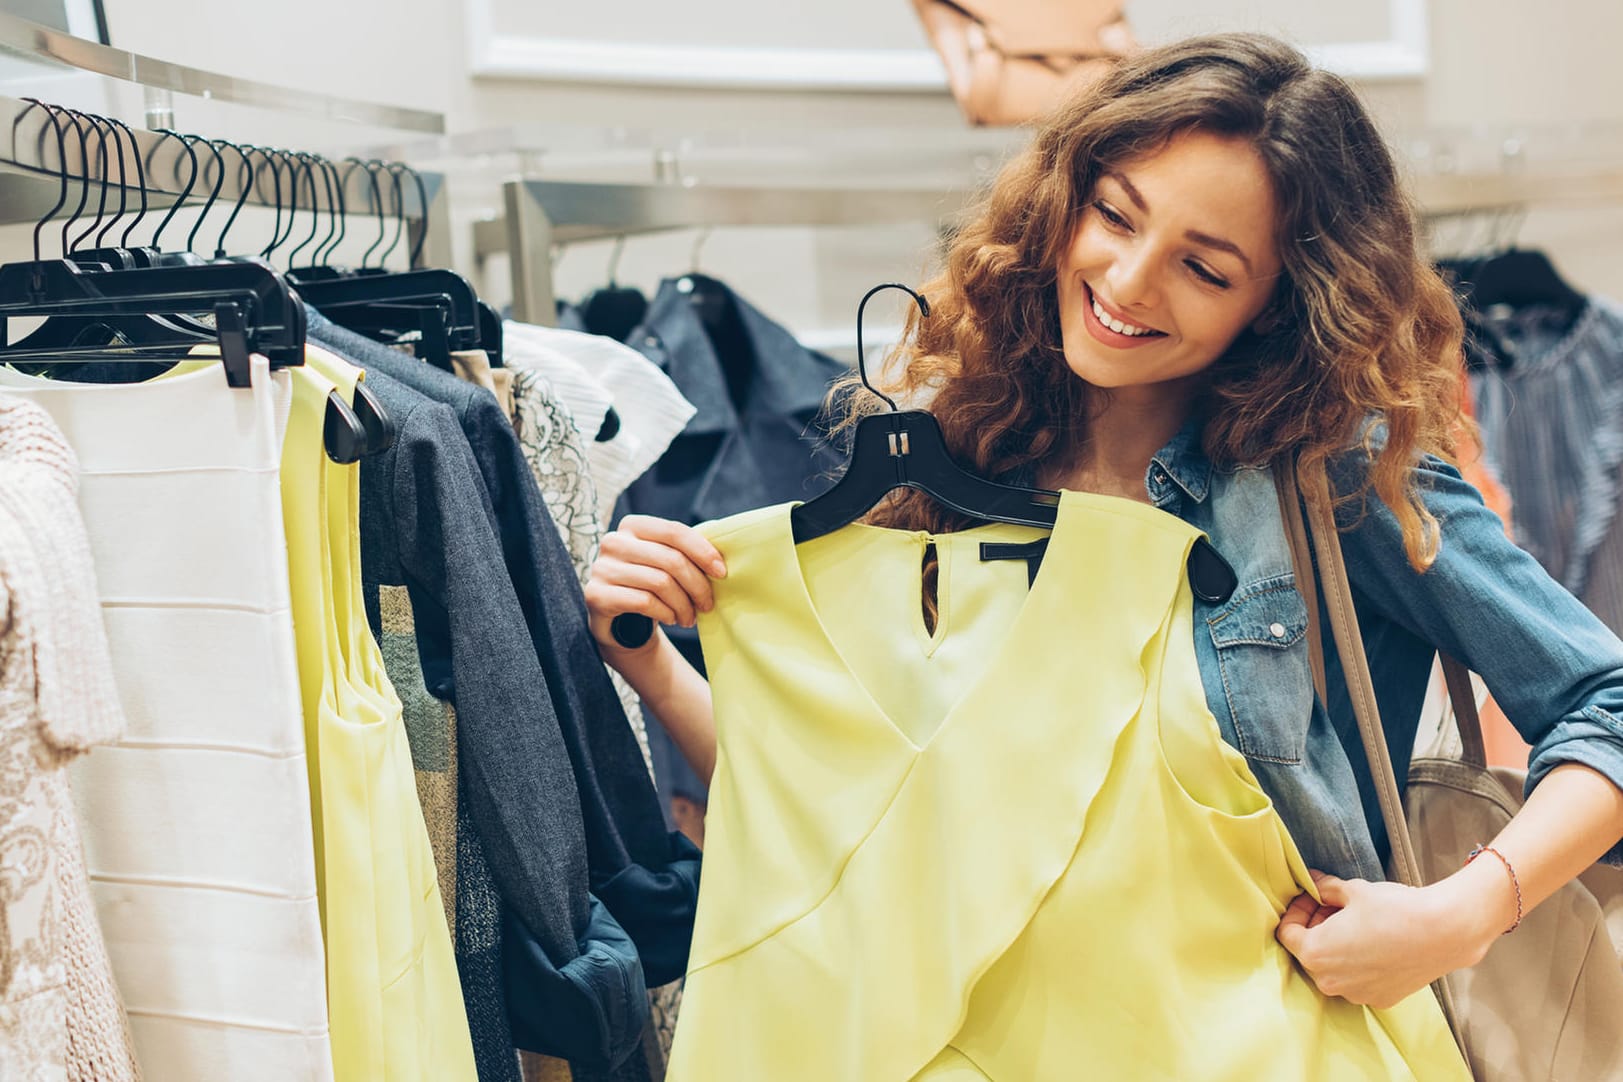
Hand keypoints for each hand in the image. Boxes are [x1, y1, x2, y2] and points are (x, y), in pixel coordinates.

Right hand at [584, 515, 726, 656]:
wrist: (619, 621)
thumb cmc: (649, 586)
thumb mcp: (666, 563)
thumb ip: (686, 551)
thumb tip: (720, 556)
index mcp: (632, 525)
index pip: (674, 531)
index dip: (702, 551)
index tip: (721, 572)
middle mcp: (613, 542)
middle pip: (670, 560)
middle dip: (697, 585)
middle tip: (708, 604)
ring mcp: (601, 568)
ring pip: (660, 582)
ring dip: (683, 604)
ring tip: (690, 617)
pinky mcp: (596, 594)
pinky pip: (644, 601)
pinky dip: (666, 612)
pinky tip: (671, 619)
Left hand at [1274, 869, 1492, 1009]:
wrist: (1443, 932)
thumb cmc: (1393, 909)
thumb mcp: (1352, 890)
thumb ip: (1325, 888)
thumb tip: (1311, 881)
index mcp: (1315, 953)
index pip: (1288, 933)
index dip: (1297, 911)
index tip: (1313, 897)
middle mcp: (1330, 981)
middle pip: (1310, 952)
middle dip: (1318, 927)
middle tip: (1335, 906)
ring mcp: (1356, 994)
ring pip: (1334, 968)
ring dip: (1338, 946)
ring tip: (1358, 924)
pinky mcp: (1380, 999)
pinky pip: (1358, 980)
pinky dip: (1360, 963)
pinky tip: (1376, 943)